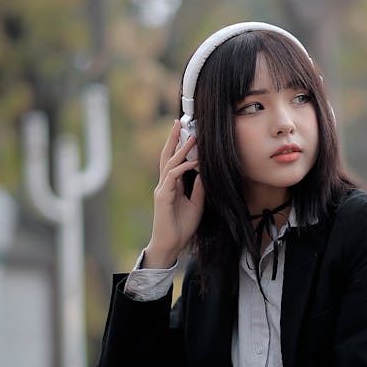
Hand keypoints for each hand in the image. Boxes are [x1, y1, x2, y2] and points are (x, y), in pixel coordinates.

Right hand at [144, 121, 204, 267]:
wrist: (171, 244)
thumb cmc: (182, 227)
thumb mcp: (196, 204)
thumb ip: (199, 188)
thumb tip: (204, 172)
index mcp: (171, 185)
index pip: (174, 160)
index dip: (179, 146)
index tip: (188, 132)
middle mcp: (165, 184)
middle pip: (167, 156)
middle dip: (172, 138)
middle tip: (178, 122)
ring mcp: (162, 189)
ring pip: (169, 162)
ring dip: (179, 148)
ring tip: (190, 135)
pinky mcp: (163, 196)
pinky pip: (173, 176)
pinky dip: (183, 167)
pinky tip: (193, 161)